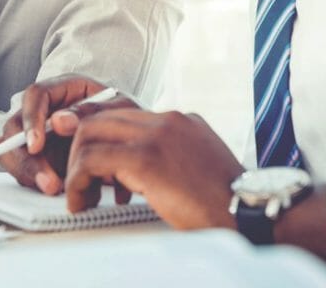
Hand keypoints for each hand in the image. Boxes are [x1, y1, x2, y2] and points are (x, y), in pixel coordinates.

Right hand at [0, 74, 135, 194]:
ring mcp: (38, 133)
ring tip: (55, 189)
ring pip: (11, 150)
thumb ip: (92, 111)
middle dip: (27, 158)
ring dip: (27, 172)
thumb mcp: (119, 108)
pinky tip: (54, 189)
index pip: (35, 95)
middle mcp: (45, 109)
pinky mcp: (37, 156)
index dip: (31, 119)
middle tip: (49, 183)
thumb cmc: (126, 116)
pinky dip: (30, 180)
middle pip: (15, 126)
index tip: (36, 146)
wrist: (134, 139)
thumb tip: (58, 122)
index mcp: (63, 88)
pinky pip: (20, 167)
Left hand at [64, 109, 242, 229]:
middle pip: (101, 117)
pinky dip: (78, 181)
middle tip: (79, 180)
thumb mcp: (201, 163)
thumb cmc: (228, 199)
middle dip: (80, 148)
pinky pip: (92, 159)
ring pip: (90, 133)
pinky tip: (82, 202)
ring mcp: (156, 135)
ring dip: (76, 167)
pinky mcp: (146, 158)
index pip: (122, 113)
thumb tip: (150, 166)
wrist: (250, 212)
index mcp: (178, 120)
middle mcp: (165, 119)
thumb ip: (176, 152)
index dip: (101, 138)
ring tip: (79, 195)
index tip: (92, 164)